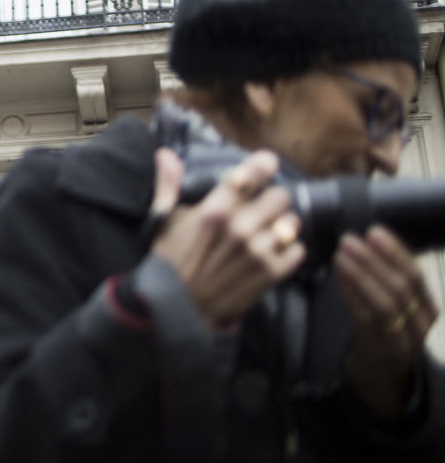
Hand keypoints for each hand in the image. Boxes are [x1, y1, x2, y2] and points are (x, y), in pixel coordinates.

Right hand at [148, 148, 304, 326]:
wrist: (179, 308)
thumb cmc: (170, 261)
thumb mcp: (164, 220)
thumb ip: (169, 184)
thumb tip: (165, 154)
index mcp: (215, 210)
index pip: (252, 174)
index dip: (264, 164)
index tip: (266, 164)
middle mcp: (240, 228)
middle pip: (281, 195)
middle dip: (272, 199)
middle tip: (262, 208)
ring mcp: (258, 252)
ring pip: (292, 222)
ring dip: (283, 225)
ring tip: (270, 232)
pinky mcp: (271, 274)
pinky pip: (298, 250)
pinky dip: (289, 250)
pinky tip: (274, 251)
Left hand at [336, 225, 437, 416]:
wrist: (382, 378)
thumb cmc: (385, 332)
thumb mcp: (396, 308)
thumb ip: (387, 281)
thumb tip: (364, 242)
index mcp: (427, 308)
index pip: (415, 275)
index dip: (395, 251)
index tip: (375, 230)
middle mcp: (420, 323)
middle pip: (402, 286)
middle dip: (375, 259)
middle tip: (351, 239)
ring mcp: (402, 338)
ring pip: (386, 302)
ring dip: (362, 274)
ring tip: (342, 254)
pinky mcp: (379, 348)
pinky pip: (365, 317)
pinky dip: (351, 293)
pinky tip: (339, 276)